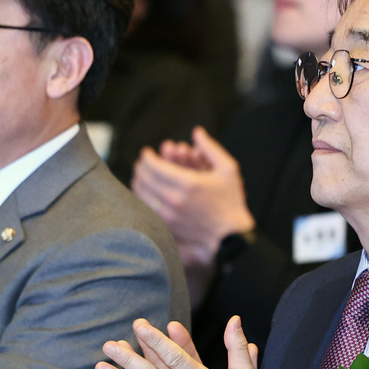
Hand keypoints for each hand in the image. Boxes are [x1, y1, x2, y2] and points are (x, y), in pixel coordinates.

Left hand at [131, 126, 255, 256]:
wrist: (231, 236)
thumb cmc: (231, 201)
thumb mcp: (228, 169)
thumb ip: (211, 148)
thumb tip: (197, 132)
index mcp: (189, 183)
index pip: (155, 166)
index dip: (148, 157)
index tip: (147, 153)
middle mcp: (175, 199)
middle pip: (145, 179)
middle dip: (141, 167)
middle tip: (141, 163)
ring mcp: (169, 214)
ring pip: (141, 195)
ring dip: (137, 182)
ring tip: (139, 176)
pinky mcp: (167, 226)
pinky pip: (146, 209)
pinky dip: (141, 199)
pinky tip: (142, 194)